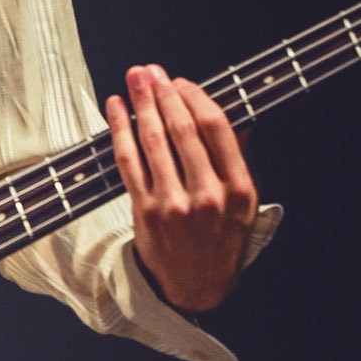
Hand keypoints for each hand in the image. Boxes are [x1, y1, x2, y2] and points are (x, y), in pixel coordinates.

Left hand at [106, 65, 257, 313]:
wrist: (196, 288)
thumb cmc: (221, 241)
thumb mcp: (245, 206)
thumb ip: (238, 161)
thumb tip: (232, 114)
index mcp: (239, 190)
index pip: (216, 129)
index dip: (196, 98)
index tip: (182, 82)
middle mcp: (207, 196)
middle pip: (183, 130)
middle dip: (164, 94)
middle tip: (151, 71)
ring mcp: (173, 205)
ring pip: (153, 141)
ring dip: (141, 103)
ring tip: (135, 79)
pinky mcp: (144, 212)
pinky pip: (127, 162)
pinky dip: (119, 130)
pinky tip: (115, 108)